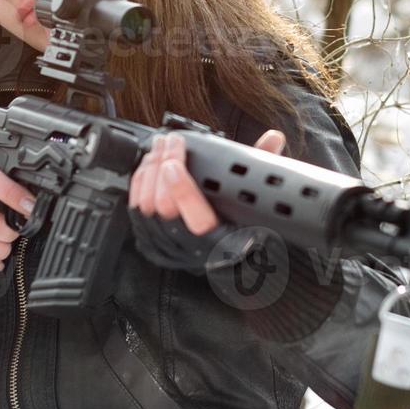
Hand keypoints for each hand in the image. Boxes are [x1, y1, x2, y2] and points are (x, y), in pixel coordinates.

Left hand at [126, 129, 285, 273]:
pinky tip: (147, 165)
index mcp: (224, 243)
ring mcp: (168, 247)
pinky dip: (138, 184)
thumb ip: (264, 169)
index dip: (182, 191)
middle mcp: (192, 249)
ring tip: (159, 147)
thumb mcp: (258, 203)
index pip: (198, 221)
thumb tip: (273, 139)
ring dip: (150, 171)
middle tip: (169, 142)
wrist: (230, 269)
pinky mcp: (151, 242)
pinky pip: (136, 210)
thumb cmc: (243, 235)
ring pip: (146, 207)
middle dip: (162, 167)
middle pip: (164, 207)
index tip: (176, 164)